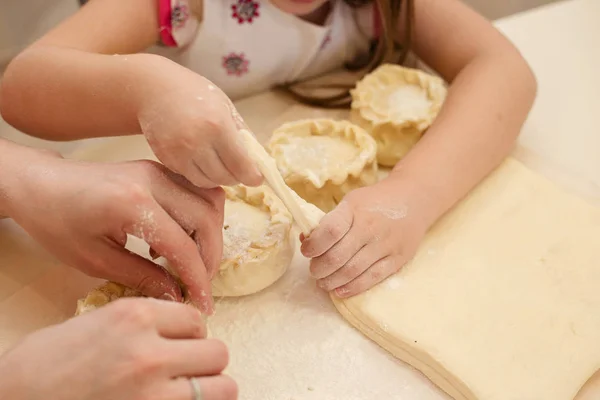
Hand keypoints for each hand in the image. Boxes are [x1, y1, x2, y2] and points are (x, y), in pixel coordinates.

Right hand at [0, 298, 236, 399]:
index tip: (180, 342)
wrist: (13, 399)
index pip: (197, 319)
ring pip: (223, 388)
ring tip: (188, 391)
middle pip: (217, 352)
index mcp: (134, 316)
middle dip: (204, 361)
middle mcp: (149, 351)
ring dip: (210, 389)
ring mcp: (152, 393)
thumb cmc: (46, 363)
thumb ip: (142, 322)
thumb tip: (179, 330)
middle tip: (185, 369)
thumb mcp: (95, 322)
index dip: (191, 333)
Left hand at [5, 148, 222, 312]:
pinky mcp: (159, 169)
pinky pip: (197, 192)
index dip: (198, 280)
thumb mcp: (94, 260)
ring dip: (210, 235)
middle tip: (200, 284)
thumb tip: (176, 296)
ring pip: (210, 200)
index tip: (202, 304)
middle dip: (211, 257)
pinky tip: (177, 239)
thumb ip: (141, 277)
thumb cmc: (57, 223)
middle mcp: (152, 180)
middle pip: (206, 219)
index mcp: (131, 204)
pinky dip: (200, 218)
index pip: (183, 246)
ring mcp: (158, 170)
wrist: (40, 183)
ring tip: (191, 261)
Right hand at [136, 61, 261, 188]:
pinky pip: (189, 177)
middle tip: (239, 170)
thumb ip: (244, 135)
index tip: (257, 178)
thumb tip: (260, 162)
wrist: (155, 89)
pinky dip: (200, 174)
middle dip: (236, 177)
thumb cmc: (196, 95)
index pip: (241, 165)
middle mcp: (197, 142)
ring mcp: (178, 152)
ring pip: (207, 182)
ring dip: (218, 178)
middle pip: (225, 177)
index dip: (252, 177)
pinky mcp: (165, 159)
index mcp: (217, 126)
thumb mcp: (226, 107)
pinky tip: (202, 160)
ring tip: (221, 165)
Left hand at [300, 178, 429, 296]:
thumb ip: (330, 221)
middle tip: (314, 271)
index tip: (306, 251)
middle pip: (337, 256)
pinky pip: (373, 278)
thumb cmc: (375, 201)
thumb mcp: (351, 202)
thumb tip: (306, 240)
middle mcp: (370, 227)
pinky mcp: (398, 259)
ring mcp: (386, 244)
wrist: (414, 198)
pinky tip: (340, 290)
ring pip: (353, 271)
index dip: (313, 246)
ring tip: (323, 282)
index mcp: (354, 210)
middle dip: (319, 269)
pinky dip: (353, 288)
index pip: (329, 231)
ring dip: (332, 281)